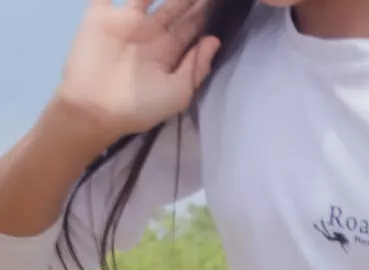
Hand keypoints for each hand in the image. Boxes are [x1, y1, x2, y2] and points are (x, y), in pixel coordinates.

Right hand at [52, 0, 219, 142]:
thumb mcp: (179, 92)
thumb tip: (214, 40)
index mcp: (170, 51)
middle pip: (174, 6)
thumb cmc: (142, 106)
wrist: (96, 108)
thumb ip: (196, 66)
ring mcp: (125, 21)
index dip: (205, 10)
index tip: (220, 0)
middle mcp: (150, 32)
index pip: (192, 25)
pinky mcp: (99, 16)